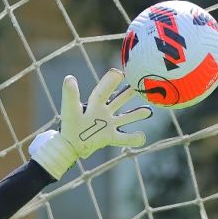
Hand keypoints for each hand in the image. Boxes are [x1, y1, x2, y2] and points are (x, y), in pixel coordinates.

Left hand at [29, 68, 151, 179]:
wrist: (69, 145)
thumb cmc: (69, 126)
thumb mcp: (69, 109)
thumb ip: (70, 94)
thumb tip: (69, 77)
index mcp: (94, 103)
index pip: (104, 90)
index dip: (110, 81)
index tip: (119, 73)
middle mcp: (103, 112)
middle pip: (119, 100)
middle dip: (129, 93)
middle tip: (142, 84)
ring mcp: (108, 124)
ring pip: (126, 117)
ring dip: (137, 114)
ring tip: (148, 111)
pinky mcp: (111, 138)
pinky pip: (125, 138)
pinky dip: (135, 138)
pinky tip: (141, 136)